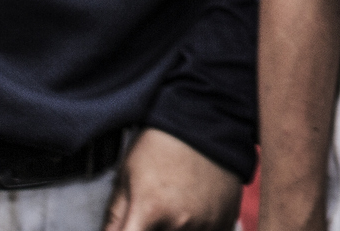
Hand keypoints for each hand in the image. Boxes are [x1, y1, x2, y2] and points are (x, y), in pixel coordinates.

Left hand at [102, 128, 243, 230]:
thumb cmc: (163, 144)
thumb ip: (114, 219)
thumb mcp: (127, 176)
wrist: (208, 120)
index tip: (130, 227)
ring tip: (172, 208)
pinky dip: (195, 229)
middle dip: (149, 228)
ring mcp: (207, 223)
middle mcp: (181, 223)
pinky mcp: (226, 220)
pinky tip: (192, 211)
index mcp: (151, 212)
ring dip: (172, 229)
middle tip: (151, 211)